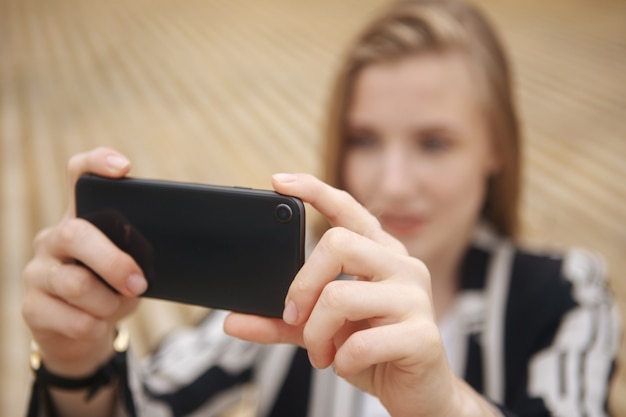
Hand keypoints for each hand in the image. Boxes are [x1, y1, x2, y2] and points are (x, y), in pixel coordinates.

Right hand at [22, 148, 146, 377]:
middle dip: (114, 262)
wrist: (82, 335)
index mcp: (81, 220)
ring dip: (109, 302)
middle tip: (138, 283)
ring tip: (117, 306)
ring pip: (76, 284)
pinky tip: (97, 324)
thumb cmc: (112, 291)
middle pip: (76, 234)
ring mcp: (37, 272)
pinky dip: (97, 326)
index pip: (79, 176)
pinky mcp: (32, 308)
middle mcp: (53, 239)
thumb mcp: (131, 268)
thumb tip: (159, 261)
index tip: (124, 168)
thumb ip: (138, 255)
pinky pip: (74, 319)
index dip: (97, 164)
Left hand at [224, 173, 496, 416]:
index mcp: (381, 256)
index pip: (350, 210)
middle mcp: (402, 267)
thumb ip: (281, 322)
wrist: (420, 394)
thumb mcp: (321, 331)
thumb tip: (233, 320)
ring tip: (323, 353)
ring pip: (341, 296)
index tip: (278, 182)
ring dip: (317, 333)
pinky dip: (341, 361)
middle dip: (303, 286)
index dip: (315, 191)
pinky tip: (349, 365)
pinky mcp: (423, 335)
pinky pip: (360, 342)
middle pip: (337, 244)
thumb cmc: (374, 353)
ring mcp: (416, 298)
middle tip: (295, 317)